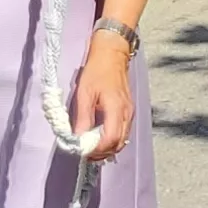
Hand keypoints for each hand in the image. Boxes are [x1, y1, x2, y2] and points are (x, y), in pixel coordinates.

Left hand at [72, 30, 138, 160]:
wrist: (112, 53)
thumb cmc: (96, 70)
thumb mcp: (84, 92)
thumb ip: (83, 117)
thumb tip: (78, 138)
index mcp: (116, 109)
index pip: (110, 139)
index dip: (97, 150)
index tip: (82, 152)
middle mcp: (126, 113)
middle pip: (119, 144)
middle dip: (103, 153)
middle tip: (85, 153)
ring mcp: (129, 112)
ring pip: (122, 140)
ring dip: (108, 148)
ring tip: (91, 148)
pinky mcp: (128, 110)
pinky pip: (123, 132)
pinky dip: (112, 139)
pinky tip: (99, 137)